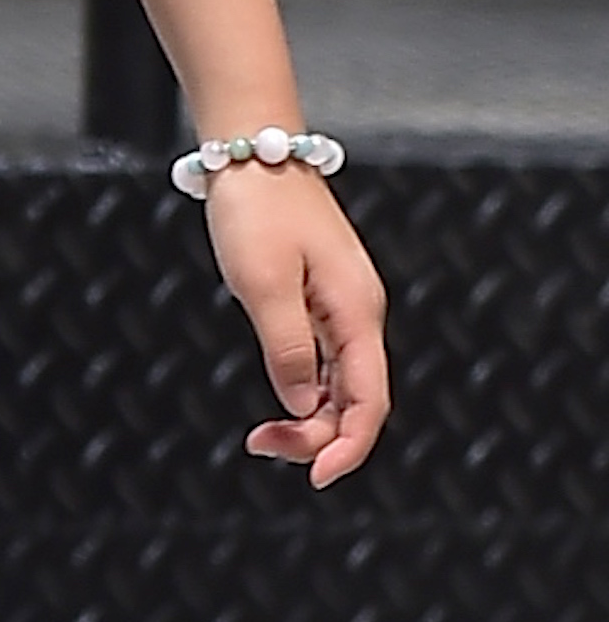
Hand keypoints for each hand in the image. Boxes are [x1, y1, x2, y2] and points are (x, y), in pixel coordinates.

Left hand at [200, 160, 388, 487]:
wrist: (252, 143)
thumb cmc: (256, 206)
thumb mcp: (262, 282)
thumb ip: (287, 347)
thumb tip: (304, 405)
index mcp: (357, 312)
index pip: (369, 401)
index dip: (347, 446)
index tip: (314, 477)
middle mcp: (358, 311)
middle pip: (355, 397)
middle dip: (317, 434)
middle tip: (260, 445)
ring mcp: (340, 300)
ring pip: (338, 380)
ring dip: (309, 413)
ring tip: (262, 434)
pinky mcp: (318, 290)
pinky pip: (322, 354)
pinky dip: (304, 383)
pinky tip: (279, 394)